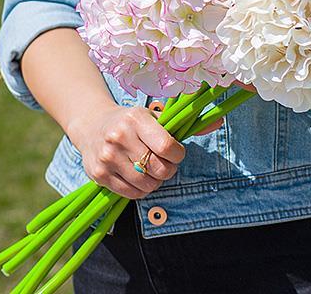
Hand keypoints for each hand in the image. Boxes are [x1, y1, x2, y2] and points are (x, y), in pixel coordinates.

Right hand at [68, 104, 185, 199]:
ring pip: (146, 183)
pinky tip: (140, 178)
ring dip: (156, 181)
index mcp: (136, 119)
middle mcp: (119, 137)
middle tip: (166, 164)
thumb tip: (217, 122)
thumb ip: (184, 123)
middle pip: (158, 168)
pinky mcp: (99, 174)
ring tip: (153, 170)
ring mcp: (107, 157)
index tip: (177, 153)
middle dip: (169, 170)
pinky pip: (131, 193)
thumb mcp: (154, 116)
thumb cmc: (131, 122)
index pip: (167, 146)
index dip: (178, 155)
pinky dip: (141, 190)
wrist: (92, 125)